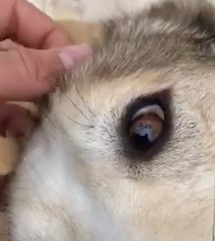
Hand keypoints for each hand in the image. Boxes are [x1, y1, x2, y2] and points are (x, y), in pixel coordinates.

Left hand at [0, 0, 92, 137]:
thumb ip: (32, 67)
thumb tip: (84, 57)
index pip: (21, 12)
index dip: (50, 38)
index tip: (73, 72)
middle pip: (21, 52)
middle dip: (46, 78)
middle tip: (66, 102)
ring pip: (11, 82)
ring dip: (32, 104)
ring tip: (49, 124)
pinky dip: (11, 119)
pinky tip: (22, 134)